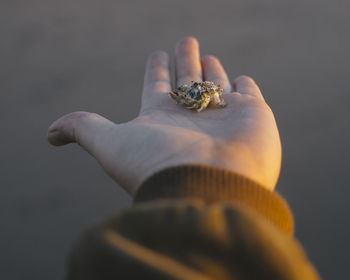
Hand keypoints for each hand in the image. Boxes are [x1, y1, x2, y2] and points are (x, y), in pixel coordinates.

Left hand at [47, 37, 280, 195]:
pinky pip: (249, 94)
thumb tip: (49, 135)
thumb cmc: (158, 164)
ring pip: (216, 85)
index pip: (158, 87)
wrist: (209, 187)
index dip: (157, 70)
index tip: (156, 55)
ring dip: (212, 70)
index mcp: (163, 118)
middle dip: (186, 61)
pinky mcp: (254, 115)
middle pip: (188, 81)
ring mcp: (224, 116)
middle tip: (186, 41)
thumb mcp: (110, 144)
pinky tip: (241, 80)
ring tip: (207, 55)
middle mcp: (193, 117)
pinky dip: (246, 86)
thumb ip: (83, 129)